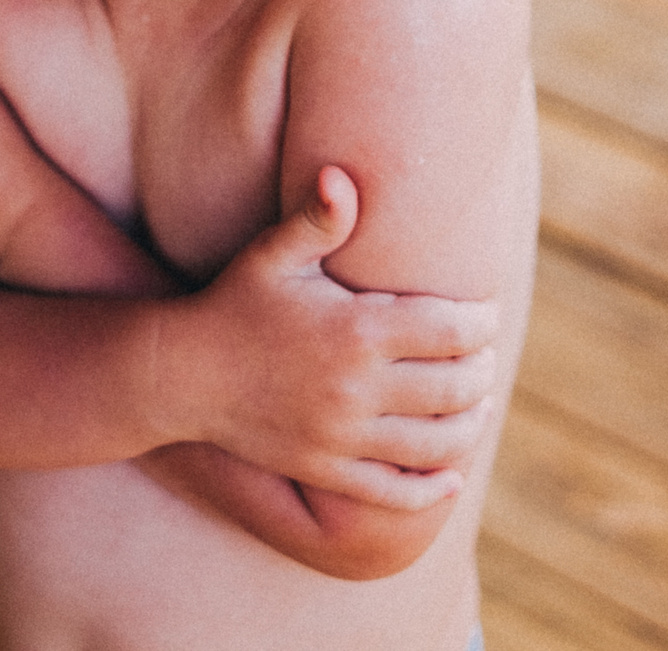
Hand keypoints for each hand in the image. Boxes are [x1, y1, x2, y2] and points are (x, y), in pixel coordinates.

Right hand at [159, 167, 499, 511]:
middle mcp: (356, 388)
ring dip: (469, 424)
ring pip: (436, 443)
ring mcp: (342, 436)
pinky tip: (449, 476)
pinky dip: (430, 488)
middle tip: (484, 357)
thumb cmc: (234, 303)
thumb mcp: (273, 255)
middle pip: (455, 387)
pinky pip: (393, 492)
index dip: (481, 324)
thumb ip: (317, 217)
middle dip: (481, 371)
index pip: (452, 332)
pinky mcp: (325, 470)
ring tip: (479, 404)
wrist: (182, 374)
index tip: (485, 315)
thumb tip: (341, 174)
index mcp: (357, 331)